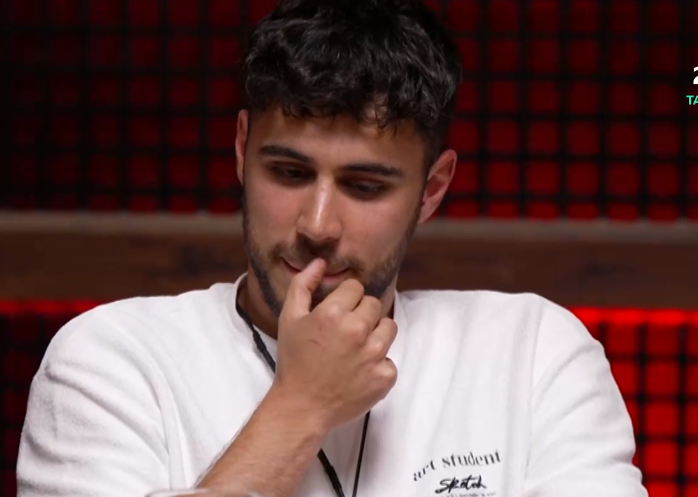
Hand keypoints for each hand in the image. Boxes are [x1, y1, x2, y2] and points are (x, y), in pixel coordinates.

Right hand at [272, 258, 397, 429]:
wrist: (302, 407)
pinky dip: (378, 364)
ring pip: (388, 327)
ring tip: (355, 348)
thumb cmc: (294, 361)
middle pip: (374, 304)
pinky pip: (390, 359)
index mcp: (334, 313)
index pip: (356, 287)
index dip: (346, 297)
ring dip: (375, 334)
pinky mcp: (385, 377)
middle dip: (361, 313)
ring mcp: (374, 355)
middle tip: (345, 332)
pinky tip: (359, 370)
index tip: (338, 311)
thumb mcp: (290, 318)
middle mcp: (357, 331)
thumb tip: (320, 262)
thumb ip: (303, 285)